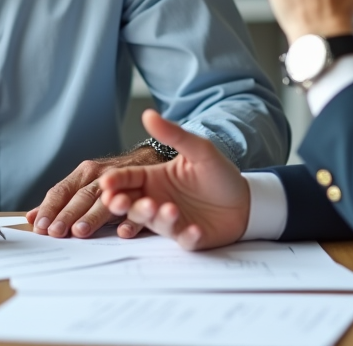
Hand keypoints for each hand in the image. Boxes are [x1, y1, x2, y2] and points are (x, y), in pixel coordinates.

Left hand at [26, 147, 163, 238]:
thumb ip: (60, 201)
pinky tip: (121, 232)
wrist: (149, 161)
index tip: (40, 226)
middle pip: (82, 196)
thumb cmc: (111, 179)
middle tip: (56, 232)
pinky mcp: (146, 194)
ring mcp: (125, 184)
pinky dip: (130, 220)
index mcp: (85, 173)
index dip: (50, 208)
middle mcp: (103, 176)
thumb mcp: (84, 184)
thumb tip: (31, 217)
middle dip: (68, 214)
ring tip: (81, 231)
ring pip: (107, 200)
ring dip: (93, 216)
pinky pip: (138, 207)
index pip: (62, 190)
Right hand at [100, 109, 249, 250]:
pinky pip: (183, 239)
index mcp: (154, 178)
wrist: (245, 200)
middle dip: (123, 205)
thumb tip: (148, 113)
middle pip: (131, 204)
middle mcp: (157, 200)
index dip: (115, 182)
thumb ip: (173, 134)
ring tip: (169, 209)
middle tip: (120, 202)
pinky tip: (194, 229)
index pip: (127, 179)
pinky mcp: (188, 237)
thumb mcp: (199, 150)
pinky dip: (186, 236)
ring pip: (154, 223)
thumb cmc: (218, 174)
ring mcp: (171, 221)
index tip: (107, 183)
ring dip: (158, 217)